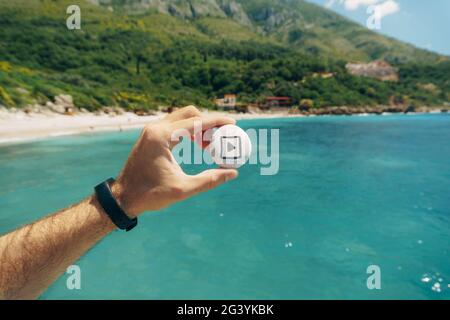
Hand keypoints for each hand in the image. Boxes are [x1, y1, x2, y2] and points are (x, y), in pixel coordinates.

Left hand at [111, 106, 237, 216]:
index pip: (196, 122)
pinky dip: (189, 131)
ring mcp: (152, 131)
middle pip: (190, 113)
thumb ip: (210, 180)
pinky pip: (175, 126)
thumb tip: (232, 173)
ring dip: (199, 128)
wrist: (123, 198)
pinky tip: (198, 145)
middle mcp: (155, 128)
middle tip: (222, 137)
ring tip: (210, 147)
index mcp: (161, 136)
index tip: (233, 123)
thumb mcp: (183, 189)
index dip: (217, 121)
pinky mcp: (151, 136)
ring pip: (182, 118)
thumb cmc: (150, 195)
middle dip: (208, 123)